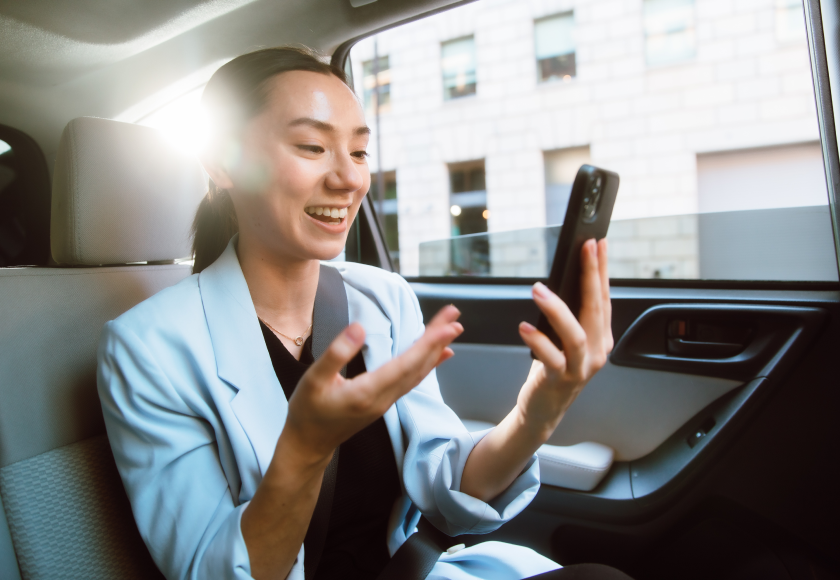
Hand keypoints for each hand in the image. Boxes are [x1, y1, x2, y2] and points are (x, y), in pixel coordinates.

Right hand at [281, 305, 463, 462]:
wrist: (308, 444)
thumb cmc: (308, 411)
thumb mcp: (314, 380)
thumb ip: (337, 354)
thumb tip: (359, 328)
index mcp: (368, 391)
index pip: (406, 364)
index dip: (428, 343)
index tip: (447, 325)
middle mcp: (383, 398)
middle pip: (418, 365)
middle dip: (438, 339)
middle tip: (455, 315)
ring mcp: (386, 401)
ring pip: (418, 372)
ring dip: (436, 349)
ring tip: (451, 328)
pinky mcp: (384, 401)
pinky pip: (412, 380)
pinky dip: (428, 364)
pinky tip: (439, 355)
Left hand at [516, 238, 612, 439]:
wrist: (544, 410)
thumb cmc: (553, 370)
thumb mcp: (565, 340)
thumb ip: (569, 315)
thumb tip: (560, 279)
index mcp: (601, 338)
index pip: (603, 297)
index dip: (601, 269)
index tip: (597, 244)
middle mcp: (597, 352)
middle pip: (596, 309)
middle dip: (591, 276)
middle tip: (583, 250)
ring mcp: (581, 367)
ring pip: (576, 334)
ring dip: (557, 309)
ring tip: (538, 289)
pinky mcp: (560, 380)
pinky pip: (551, 358)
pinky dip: (538, 341)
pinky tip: (524, 327)